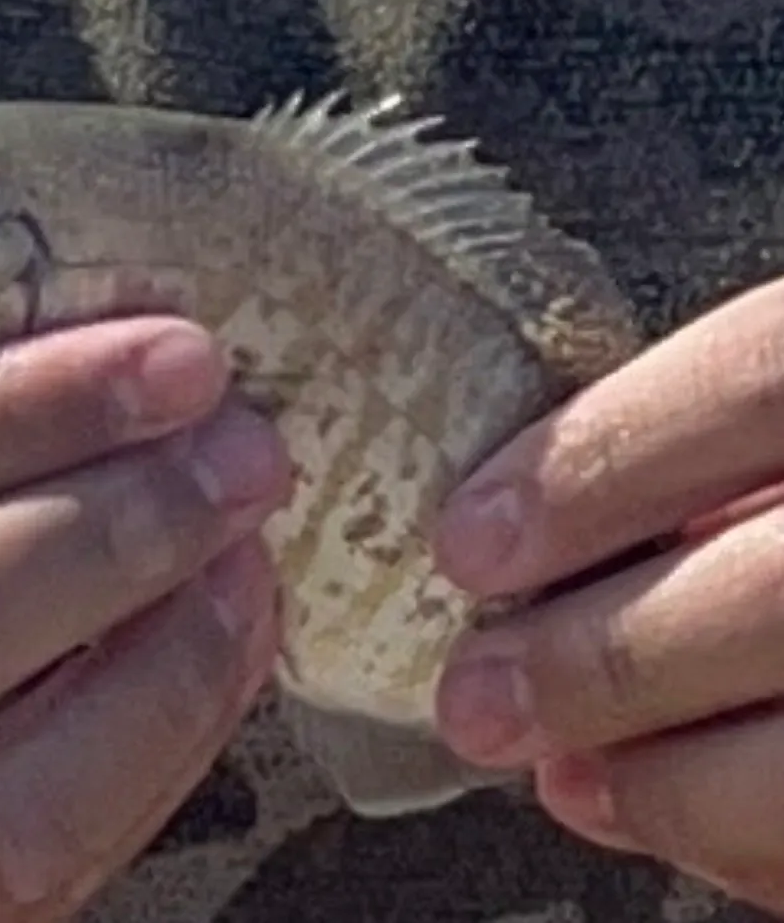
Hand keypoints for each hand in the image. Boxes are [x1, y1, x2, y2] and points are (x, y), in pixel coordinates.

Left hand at [428, 278, 783, 913]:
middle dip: (605, 661)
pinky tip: (653, 812)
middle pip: (776, 592)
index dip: (602, 462)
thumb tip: (547, 530)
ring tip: (554, 767)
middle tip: (476, 698)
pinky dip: (745, 841)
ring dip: (668, 781)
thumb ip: (726, 445)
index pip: (758, 379)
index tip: (469, 541)